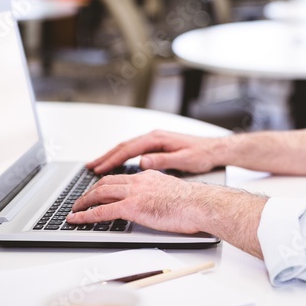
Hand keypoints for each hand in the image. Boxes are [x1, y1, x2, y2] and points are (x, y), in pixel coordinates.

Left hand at [67, 170, 215, 234]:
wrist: (200, 204)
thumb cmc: (193, 204)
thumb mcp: (171, 192)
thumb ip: (157, 194)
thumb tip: (153, 204)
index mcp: (148, 176)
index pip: (121, 178)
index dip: (105, 183)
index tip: (97, 190)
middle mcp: (139, 180)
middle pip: (106, 182)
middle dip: (90, 191)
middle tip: (81, 200)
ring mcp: (134, 192)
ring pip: (100, 192)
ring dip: (84, 201)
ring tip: (75, 210)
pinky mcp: (132, 206)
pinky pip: (103, 210)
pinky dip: (86, 215)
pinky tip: (78, 220)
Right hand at [86, 130, 225, 174]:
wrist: (215, 150)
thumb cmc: (202, 154)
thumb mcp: (184, 160)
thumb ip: (163, 161)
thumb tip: (143, 162)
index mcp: (157, 138)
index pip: (128, 149)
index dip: (112, 159)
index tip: (99, 169)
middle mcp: (154, 137)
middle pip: (123, 146)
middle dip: (105, 157)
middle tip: (89, 167)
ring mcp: (155, 141)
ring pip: (127, 148)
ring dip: (111, 156)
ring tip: (96, 166)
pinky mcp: (157, 146)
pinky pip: (133, 151)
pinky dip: (121, 157)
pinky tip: (115, 165)